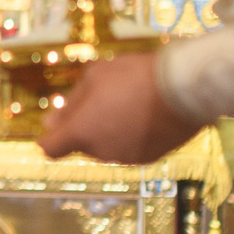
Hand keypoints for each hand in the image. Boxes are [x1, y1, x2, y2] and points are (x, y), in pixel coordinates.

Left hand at [38, 53, 201, 164]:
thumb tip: (50, 122)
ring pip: (107, 145)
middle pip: (82, 143)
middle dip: (86, 125)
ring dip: (110, 130)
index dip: (50, 137)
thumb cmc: (135, 76)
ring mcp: (126, 157)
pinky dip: (132, 135)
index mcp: (81, 132)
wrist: (184, 88)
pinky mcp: (150, 158)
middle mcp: (101, 152)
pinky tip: (146, 114)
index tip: (56, 124)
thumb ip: (71, 102)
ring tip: (130, 101)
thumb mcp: (95, 76)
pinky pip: (131, 147)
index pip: (51, 149)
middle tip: (104, 97)